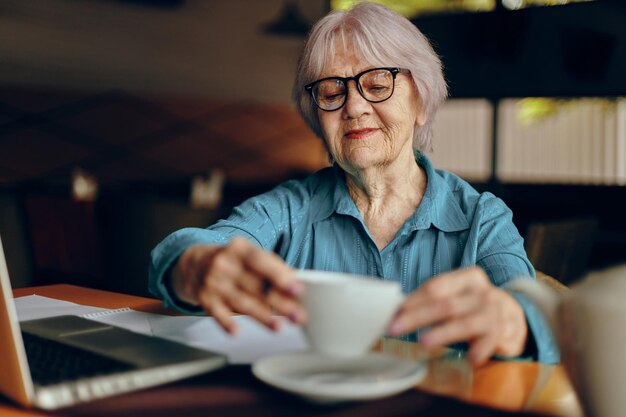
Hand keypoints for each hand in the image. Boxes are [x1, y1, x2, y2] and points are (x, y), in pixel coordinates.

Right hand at [170, 237, 305, 333]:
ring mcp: (213, 282)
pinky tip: (236, 331)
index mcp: (240, 248)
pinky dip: (226, 323)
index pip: (261, 261)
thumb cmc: (232, 262)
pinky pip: (217, 312)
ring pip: (241, 301)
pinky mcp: (205, 299)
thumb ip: (274, 267)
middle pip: (255, 286)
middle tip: (297, 315)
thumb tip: (298, 282)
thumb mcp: (250, 256)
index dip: (279, 276)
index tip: (296, 289)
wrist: (194, 265)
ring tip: (278, 327)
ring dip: (261, 316)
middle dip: (279, 303)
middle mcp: (225, 264)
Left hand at [387, 266, 527, 365]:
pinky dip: (479, 350)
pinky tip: (470, 359)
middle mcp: (482, 292)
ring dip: (442, 332)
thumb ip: (433, 301)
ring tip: (423, 341)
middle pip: (444, 304)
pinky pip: (489, 341)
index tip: (393, 313)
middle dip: (416, 317)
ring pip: (464, 322)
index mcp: (467, 278)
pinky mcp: (504, 332)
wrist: (515, 317)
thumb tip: (397, 311)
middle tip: (394, 329)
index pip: (435, 287)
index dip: (412, 301)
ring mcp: (494, 312)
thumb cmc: (475, 306)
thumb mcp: (458, 297)